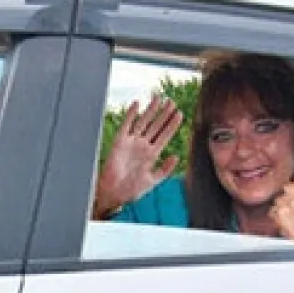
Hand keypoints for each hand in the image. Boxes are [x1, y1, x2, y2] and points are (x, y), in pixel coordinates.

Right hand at [94, 95, 183, 217]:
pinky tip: (137, 104)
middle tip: (172, 102)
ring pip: (143, 122)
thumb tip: (175, 156)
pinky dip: (131, 115)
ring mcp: (131, 143)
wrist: (114, 194)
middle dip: (164, 114)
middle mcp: (142, 146)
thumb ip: (164, 169)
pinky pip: (126, 125)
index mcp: (152, 155)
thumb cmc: (131, 190)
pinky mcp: (120, 142)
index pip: (164, 136)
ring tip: (158, 98)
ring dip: (151, 110)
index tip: (179, 114)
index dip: (172, 125)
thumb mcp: (153, 180)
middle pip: (156, 126)